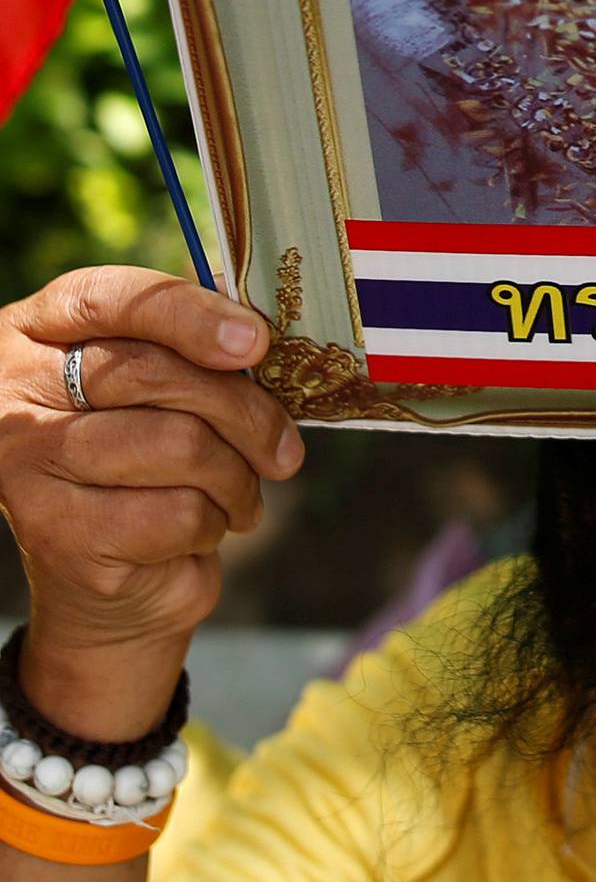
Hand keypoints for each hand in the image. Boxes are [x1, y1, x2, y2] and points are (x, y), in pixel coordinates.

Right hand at [0, 269, 302, 736]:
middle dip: (244, 411)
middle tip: (284, 449)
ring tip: (240, 494)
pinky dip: (213, 523)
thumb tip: (255, 332)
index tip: (256, 340)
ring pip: (178, 445)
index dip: (190, 315)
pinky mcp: (57, 535)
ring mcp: (27, 466)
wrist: (104, 580)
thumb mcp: (158, 391)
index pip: (110, 300)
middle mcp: (17, 393)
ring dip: (236, 477)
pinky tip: (202, 528)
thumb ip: (191, 348)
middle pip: (155, 374)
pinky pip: (177, 513)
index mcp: (40, 332)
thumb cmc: (142, 461)